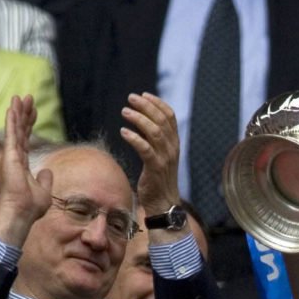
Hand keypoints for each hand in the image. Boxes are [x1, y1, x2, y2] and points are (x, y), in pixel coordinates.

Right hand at [0, 94, 53, 246]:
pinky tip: (12, 108)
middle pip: (20, 130)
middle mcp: (15, 158)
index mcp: (22, 164)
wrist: (22, 213)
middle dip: (24, 114)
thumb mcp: (44, 190)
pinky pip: (11, 134)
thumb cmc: (31, 207)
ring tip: (19, 97)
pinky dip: (12, 121)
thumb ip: (45, 179)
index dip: (29, 124)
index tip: (33, 111)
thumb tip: (47, 171)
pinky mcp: (10, 156)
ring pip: (15, 129)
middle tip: (28, 98)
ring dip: (17, 112)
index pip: (26, 139)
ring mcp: (11, 156)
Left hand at [122, 91, 181, 214]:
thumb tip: (142, 120)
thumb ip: (154, 139)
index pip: (170, 116)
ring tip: (125, 112)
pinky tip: (123, 132)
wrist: (164, 203)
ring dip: (138, 119)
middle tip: (130, 99)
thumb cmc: (158, 178)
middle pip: (161, 120)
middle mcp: (172, 148)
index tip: (143, 95)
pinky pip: (145, 149)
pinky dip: (134, 138)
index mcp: (174, 142)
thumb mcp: (160, 155)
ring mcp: (165, 158)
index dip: (157, 103)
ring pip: (154, 132)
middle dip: (145, 106)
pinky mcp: (155, 168)